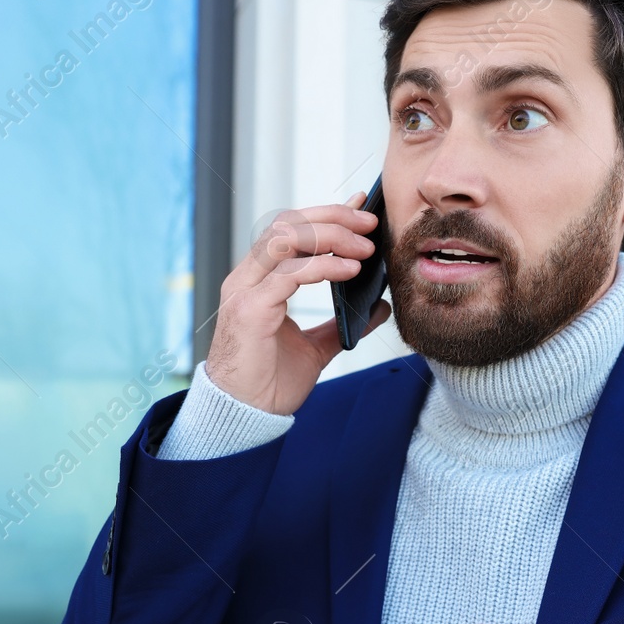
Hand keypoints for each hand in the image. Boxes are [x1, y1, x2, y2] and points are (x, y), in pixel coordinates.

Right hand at [205, 192, 391, 415]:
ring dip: (331, 236)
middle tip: (370, 224)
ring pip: (285, 238)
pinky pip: (289, 273)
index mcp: (259, 281)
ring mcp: (245, 291)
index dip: (326, 213)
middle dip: (333, 217)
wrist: (247, 416)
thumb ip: (342, 324)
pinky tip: (350, 270)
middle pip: (288, 224)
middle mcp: (248, 278)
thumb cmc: (270, 383)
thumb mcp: (316, 348)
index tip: (360, 207)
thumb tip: (378, 306)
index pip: (291, 230)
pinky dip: (323, 266)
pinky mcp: (251, 309)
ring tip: (364, 248)